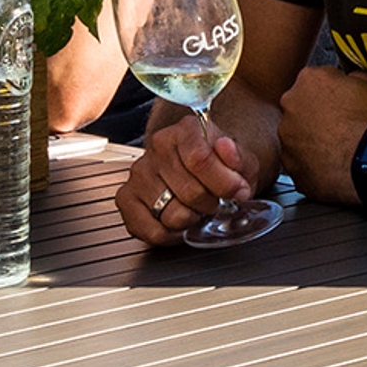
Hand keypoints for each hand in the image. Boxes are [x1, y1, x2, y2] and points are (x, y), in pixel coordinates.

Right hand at [120, 106, 274, 244]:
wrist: (199, 172)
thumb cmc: (219, 168)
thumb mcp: (240, 161)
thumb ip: (237, 157)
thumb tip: (226, 148)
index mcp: (185, 131)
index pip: (200, 159)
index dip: (224, 184)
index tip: (238, 192)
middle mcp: (157, 147)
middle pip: (190, 192)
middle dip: (210, 205)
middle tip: (214, 201)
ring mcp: (139, 174)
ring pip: (173, 215)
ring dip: (192, 220)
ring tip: (196, 209)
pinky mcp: (126, 199)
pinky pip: (153, 231)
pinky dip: (172, 235)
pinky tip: (180, 222)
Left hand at [275, 61, 366, 206]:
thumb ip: (354, 76)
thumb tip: (352, 80)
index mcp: (310, 79)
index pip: (318, 79)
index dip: (335, 91)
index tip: (346, 101)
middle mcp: (291, 105)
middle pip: (302, 106)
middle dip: (318, 115)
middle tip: (343, 126)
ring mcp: (287, 138)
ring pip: (298, 136)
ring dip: (313, 140)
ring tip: (340, 148)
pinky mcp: (291, 167)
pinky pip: (300, 163)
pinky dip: (313, 164)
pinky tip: (334, 165)